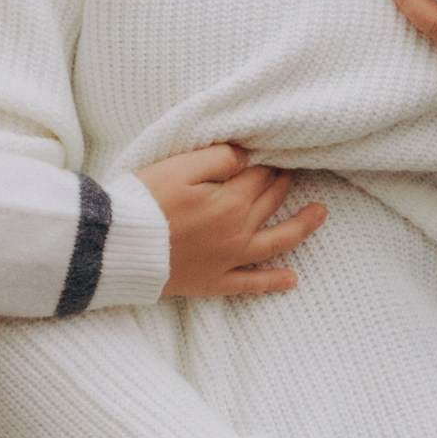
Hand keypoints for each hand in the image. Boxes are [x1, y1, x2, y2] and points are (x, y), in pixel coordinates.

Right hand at [140, 142, 326, 298]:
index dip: (266, 162)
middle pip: (270, 202)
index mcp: (230, 202)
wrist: (116, 247)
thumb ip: (218, 158)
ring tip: (320, 214)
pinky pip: (250, 284)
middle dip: (282, 184)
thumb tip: (246, 157)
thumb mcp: (178, 166)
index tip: (272, 153)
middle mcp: (238, 232)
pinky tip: (292, 280)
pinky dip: (273, 282)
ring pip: (276, 242)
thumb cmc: (142, 202)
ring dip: (301, 226)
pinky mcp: (213, 281)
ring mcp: (228, 260)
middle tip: (290, 171)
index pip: (259, 176)